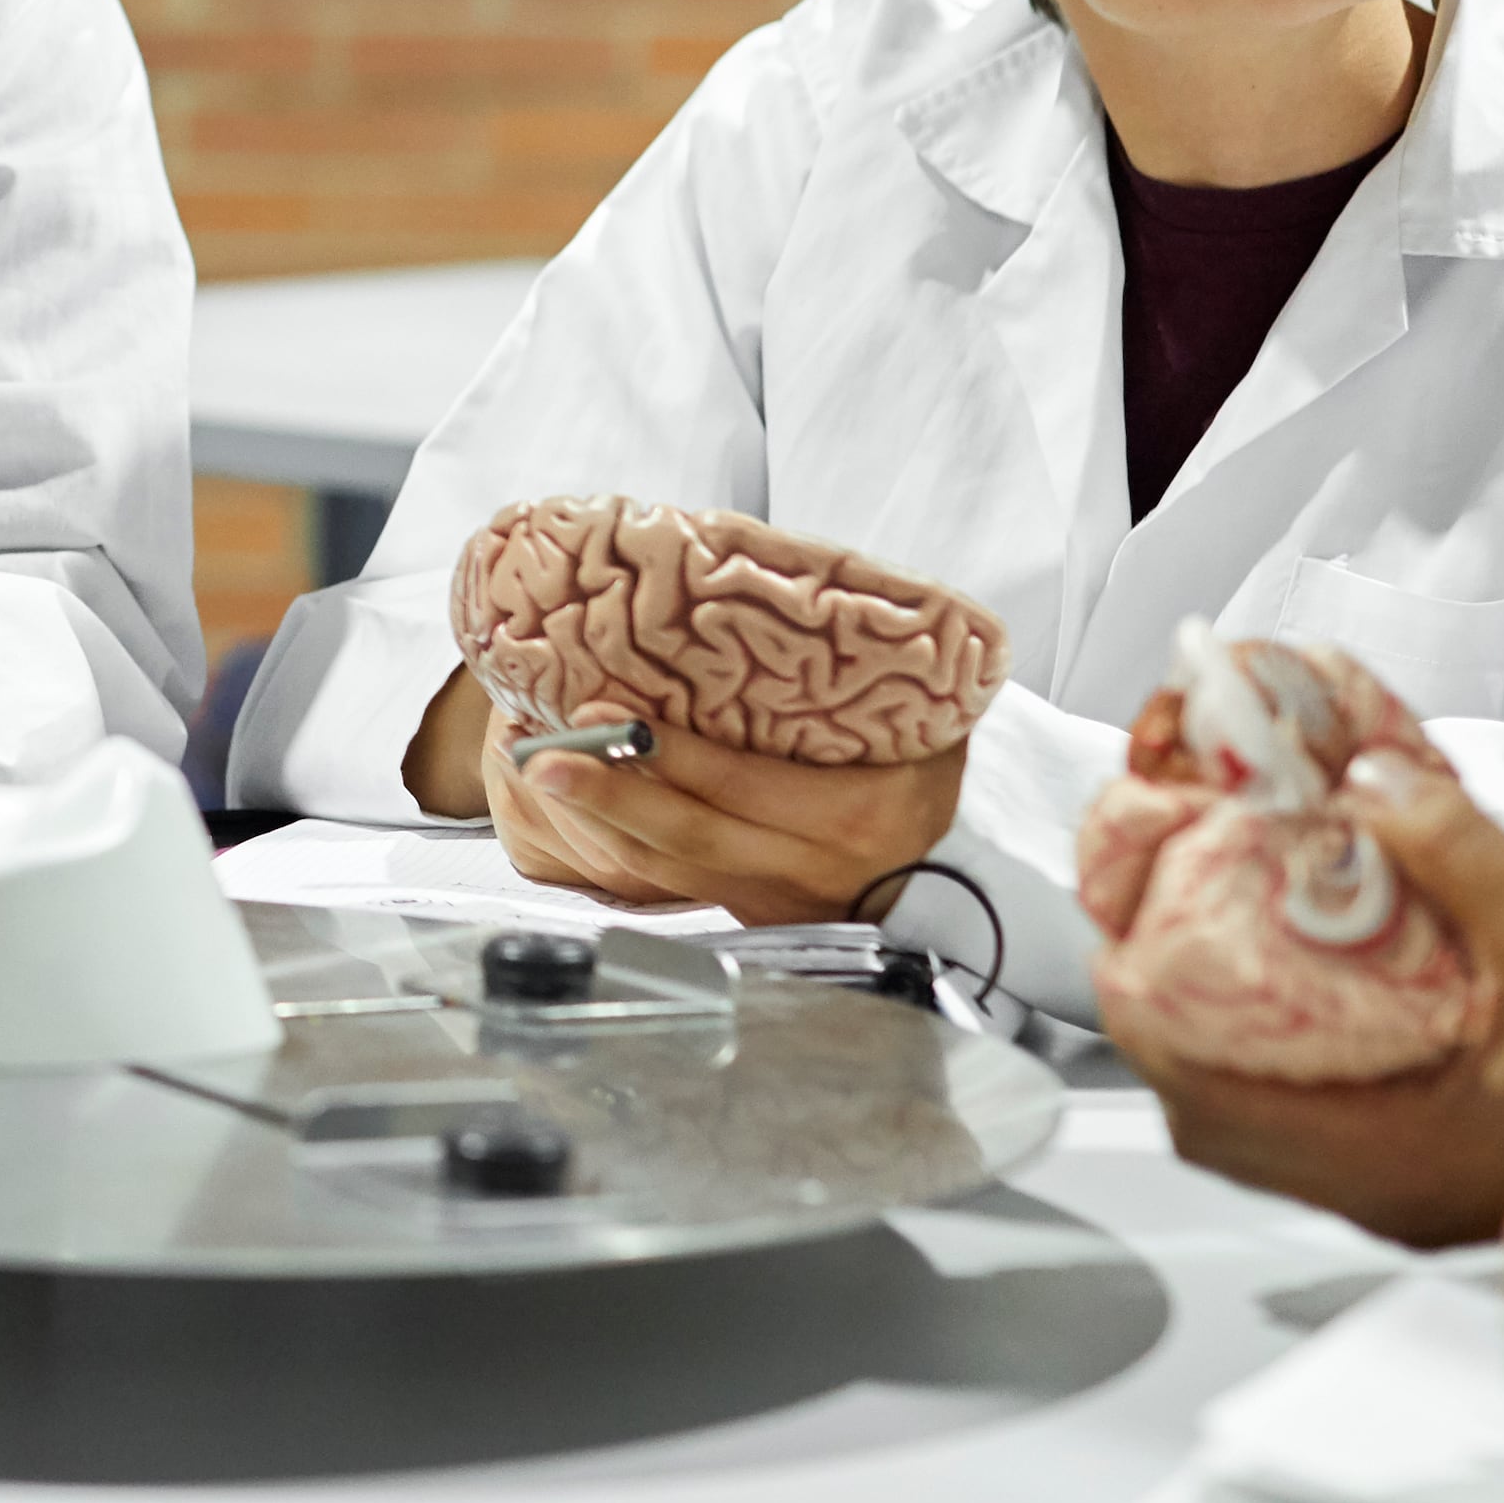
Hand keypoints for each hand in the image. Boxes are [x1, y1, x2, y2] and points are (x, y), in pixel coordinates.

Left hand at [485, 712, 964, 924]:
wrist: (967, 861)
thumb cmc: (932, 767)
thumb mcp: (912, 717)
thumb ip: (835, 674)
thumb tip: (739, 590)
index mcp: (857, 813)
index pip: (742, 786)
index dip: (668, 752)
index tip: (603, 711)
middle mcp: (812, 867)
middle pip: (691, 834)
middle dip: (607, 793)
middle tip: (541, 752)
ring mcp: (780, 900)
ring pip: (669, 870)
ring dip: (593, 822)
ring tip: (535, 773)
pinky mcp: (753, 912)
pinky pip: (672, 886)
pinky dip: (615, 846)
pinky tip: (572, 811)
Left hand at [1128, 749, 1503, 1246]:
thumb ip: (1461, 856)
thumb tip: (1360, 779)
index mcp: (1393, 1163)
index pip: (1205, 1110)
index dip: (1141, 1019)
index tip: (1117, 934)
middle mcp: (1382, 1195)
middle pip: (1214, 1119)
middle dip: (1168, 1016)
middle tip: (1158, 918)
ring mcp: (1405, 1191)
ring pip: (1260, 1122)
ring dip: (1224, 1033)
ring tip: (1218, 933)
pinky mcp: (1431, 1170)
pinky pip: (1317, 1117)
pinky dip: (1286, 1048)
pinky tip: (1308, 976)